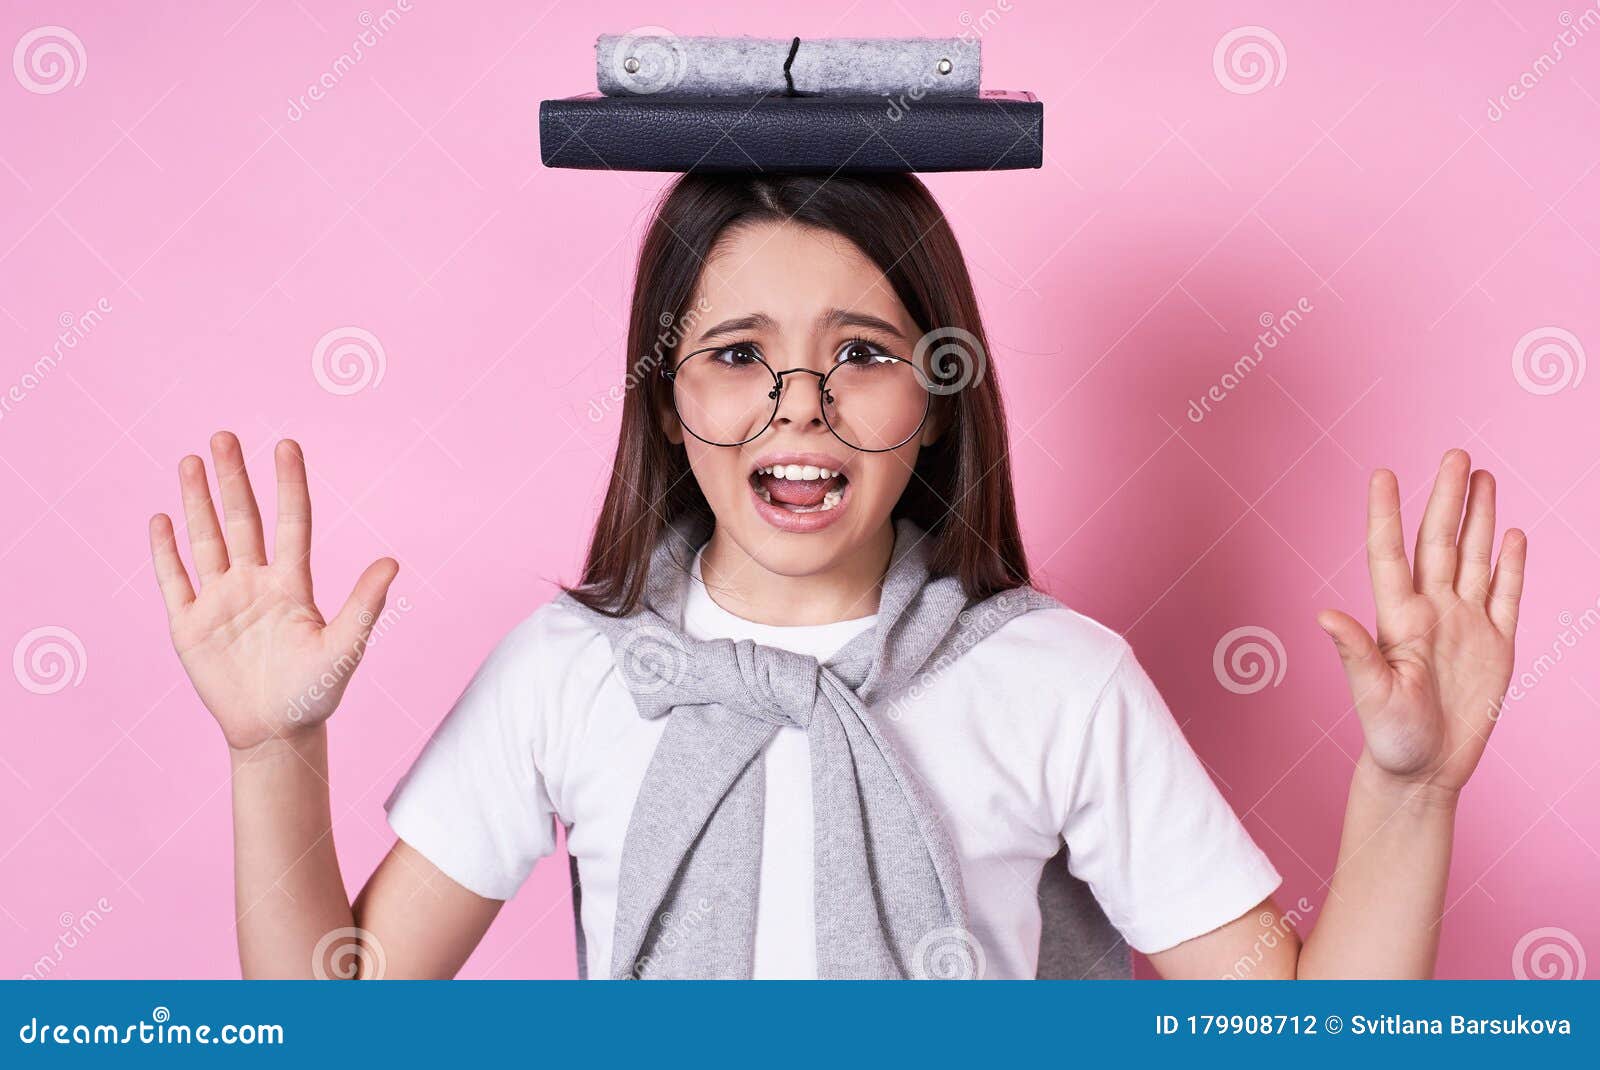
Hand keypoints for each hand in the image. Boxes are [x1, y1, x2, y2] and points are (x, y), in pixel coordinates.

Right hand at [148, 432, 397, 750]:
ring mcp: (220, 601)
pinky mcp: (189, 626)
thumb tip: (393, 562)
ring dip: (196, 502)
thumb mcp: (344, 648)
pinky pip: (173, 581)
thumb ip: (365, 605)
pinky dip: (164, 552)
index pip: (291, 521)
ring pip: (205, 540)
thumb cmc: (317, 693)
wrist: (276, 734)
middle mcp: (255, 583)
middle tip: (223, 435)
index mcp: (292, 584)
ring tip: (190, 461)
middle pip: (242, 520)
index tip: (285, 443)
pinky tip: (159, 519)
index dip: (288, 483)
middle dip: (232, 479)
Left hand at [1318, 449, 1526, 797]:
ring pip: (1473, 558)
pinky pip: (1505, 595)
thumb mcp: (1372, 695)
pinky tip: (1512, 534)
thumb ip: (1355, 653)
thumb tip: (1323, 617)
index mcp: (1398, 619)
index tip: (1381, 473)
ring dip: (1479, 518)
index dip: (1386, 514)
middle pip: (1440, 543)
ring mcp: (1465, 625)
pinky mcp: (1496, 646)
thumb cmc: (1389, 737)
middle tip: (1456, 454)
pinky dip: (1510, 564)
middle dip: (1447, 498)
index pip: (1391, 553)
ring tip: (1483, 476)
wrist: (1424, 771)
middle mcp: (1431, 612)